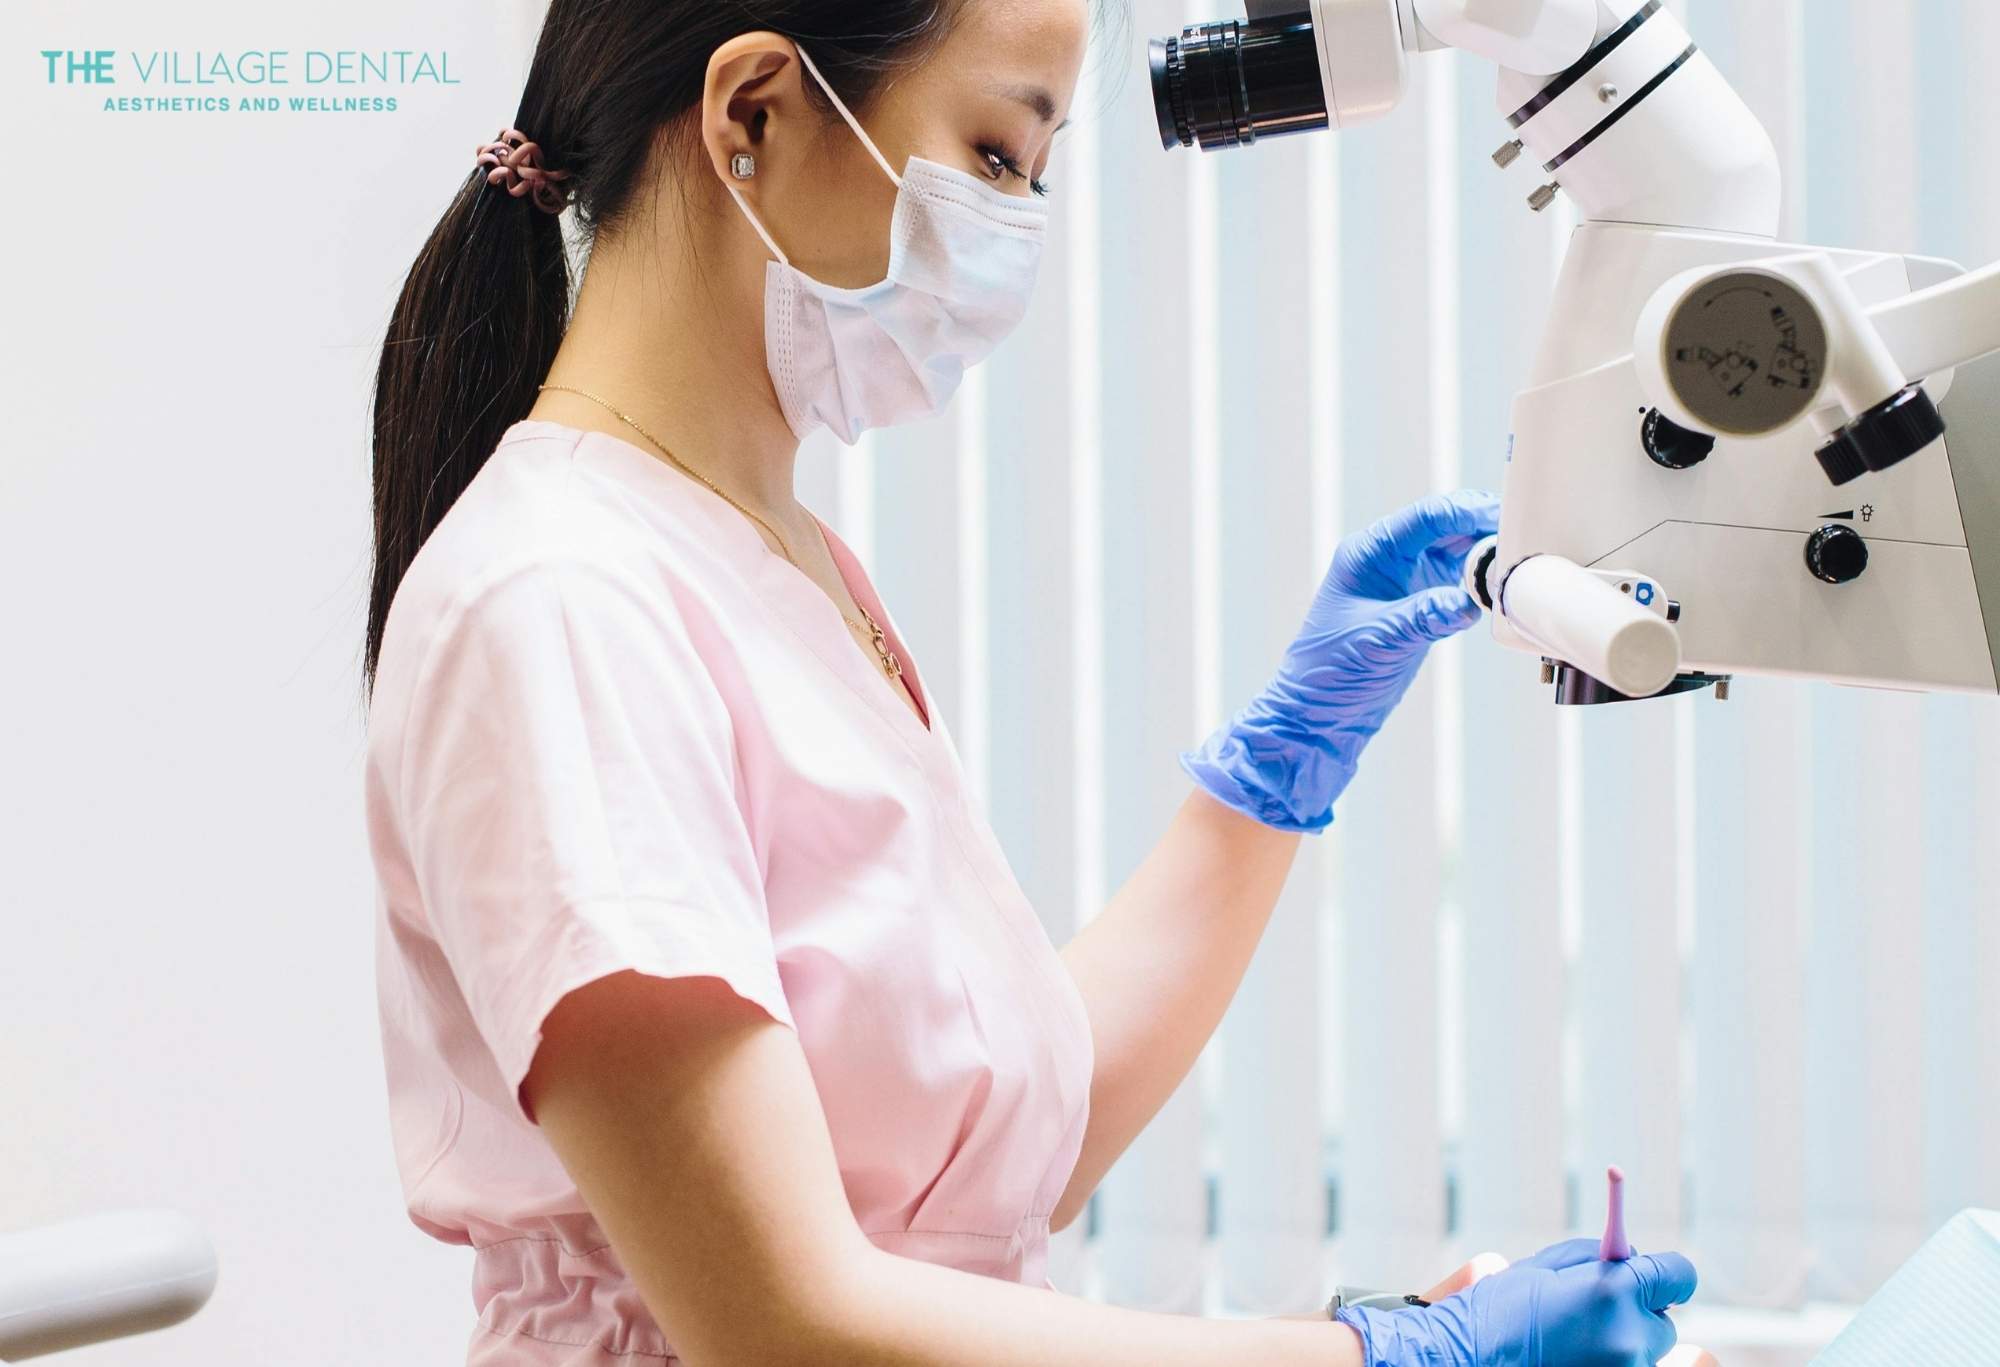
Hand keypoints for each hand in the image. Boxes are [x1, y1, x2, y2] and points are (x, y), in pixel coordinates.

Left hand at [1178, 490, 1500, 832]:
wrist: (1319, 716)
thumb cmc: (1331, 674)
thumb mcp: (1380, 641)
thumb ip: (1425, 616)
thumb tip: (1470, 600)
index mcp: (1370, 552)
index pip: (1429, 516)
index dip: (1471, 512)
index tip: (1511, 518)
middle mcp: (1390, 558)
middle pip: (1450, 525)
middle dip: (1489, 527)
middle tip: (1533, 538)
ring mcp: (1406, 580)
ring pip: (1459, 550)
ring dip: (1490, 553)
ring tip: (1529, 561)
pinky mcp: (1421, 604)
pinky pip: (1460, 579)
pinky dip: (1484, 581)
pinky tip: (1508, 588)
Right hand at [1335, 1238, 1698, 1366]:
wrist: (1465, 1359)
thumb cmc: (1498, 1310)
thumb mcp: (1544, 1266)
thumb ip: (1593, 1256)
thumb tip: (1630, 1257)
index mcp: (1612, 1292)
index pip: (1679, 1275)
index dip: (1667, 1273)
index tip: (1656, 1276)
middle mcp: (1628, 1337)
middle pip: (1662, 1319)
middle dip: (1637, 1310)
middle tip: (1595, 1310)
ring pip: (1646, 1349)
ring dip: (1624, 1340)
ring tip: (1575, 1338)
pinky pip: (1626, 1365)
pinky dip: (1609, 1359)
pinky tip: (1572, 1354)